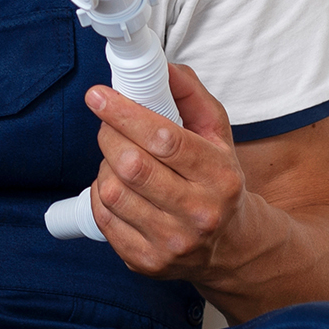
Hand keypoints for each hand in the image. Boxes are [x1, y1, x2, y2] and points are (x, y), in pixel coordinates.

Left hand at [88, 64, 261, 278]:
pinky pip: (103, 218)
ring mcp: (172, 241)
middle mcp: (199, 212)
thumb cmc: (218, 181)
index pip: (164, 139)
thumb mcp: (217, 136)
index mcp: (220, 175)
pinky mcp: (147, 262)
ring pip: (113, 191)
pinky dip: (100, 195)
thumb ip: (191, 96)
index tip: (98, 96)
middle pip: (132, 165)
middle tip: (107, 124)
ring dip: (104, 167)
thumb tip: (161, 67)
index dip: (124, 113)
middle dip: (109, 135)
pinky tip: (116, 187)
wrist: (230, 246)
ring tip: (117, 160)